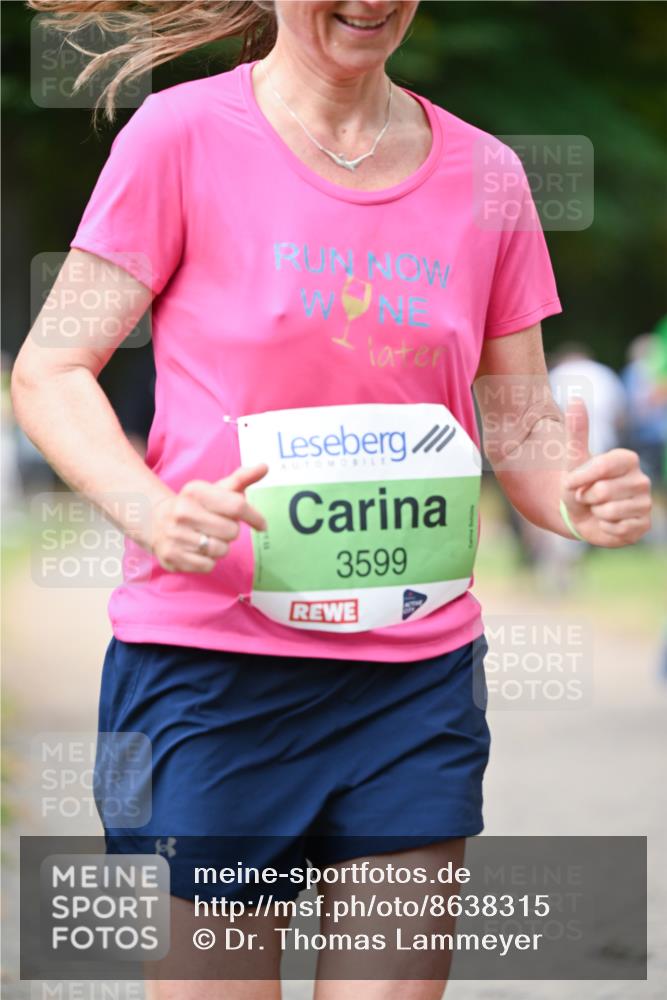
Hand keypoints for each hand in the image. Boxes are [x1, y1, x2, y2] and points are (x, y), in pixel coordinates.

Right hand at [150, 463, 267, 571]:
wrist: (155, 521)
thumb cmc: (196, 506)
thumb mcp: (216, 489)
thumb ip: (241, 479)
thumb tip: (264, 467)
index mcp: (195, 491)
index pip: (237, 506)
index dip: (255, 517)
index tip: (262, 525)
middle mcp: (183, 512)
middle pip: (232, 532)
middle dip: (231, 532)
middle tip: (218, 527)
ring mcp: (175, 535)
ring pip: (221, 550)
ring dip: (220, 547)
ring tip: (206, 538)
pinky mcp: (172, 557)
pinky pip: (208, 566)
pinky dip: (208, 561)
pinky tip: (197, 550)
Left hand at [561, 399, 650, 546]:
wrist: (582, 516)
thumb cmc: (578, 486)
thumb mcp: (574, 460)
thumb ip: (577, 430)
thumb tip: (576, 398)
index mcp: (627, 459)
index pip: (601, 466)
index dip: (580, 478)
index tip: (572, 482)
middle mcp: (642, 479)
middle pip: (602, 491)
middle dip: (587, 498)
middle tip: (589, 498)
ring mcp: (645, 503)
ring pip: (609, 511)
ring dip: (596, 514)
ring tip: (598, 509)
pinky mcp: (644, 525)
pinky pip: (617, 529)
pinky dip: (605, 528)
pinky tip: (607, 523)